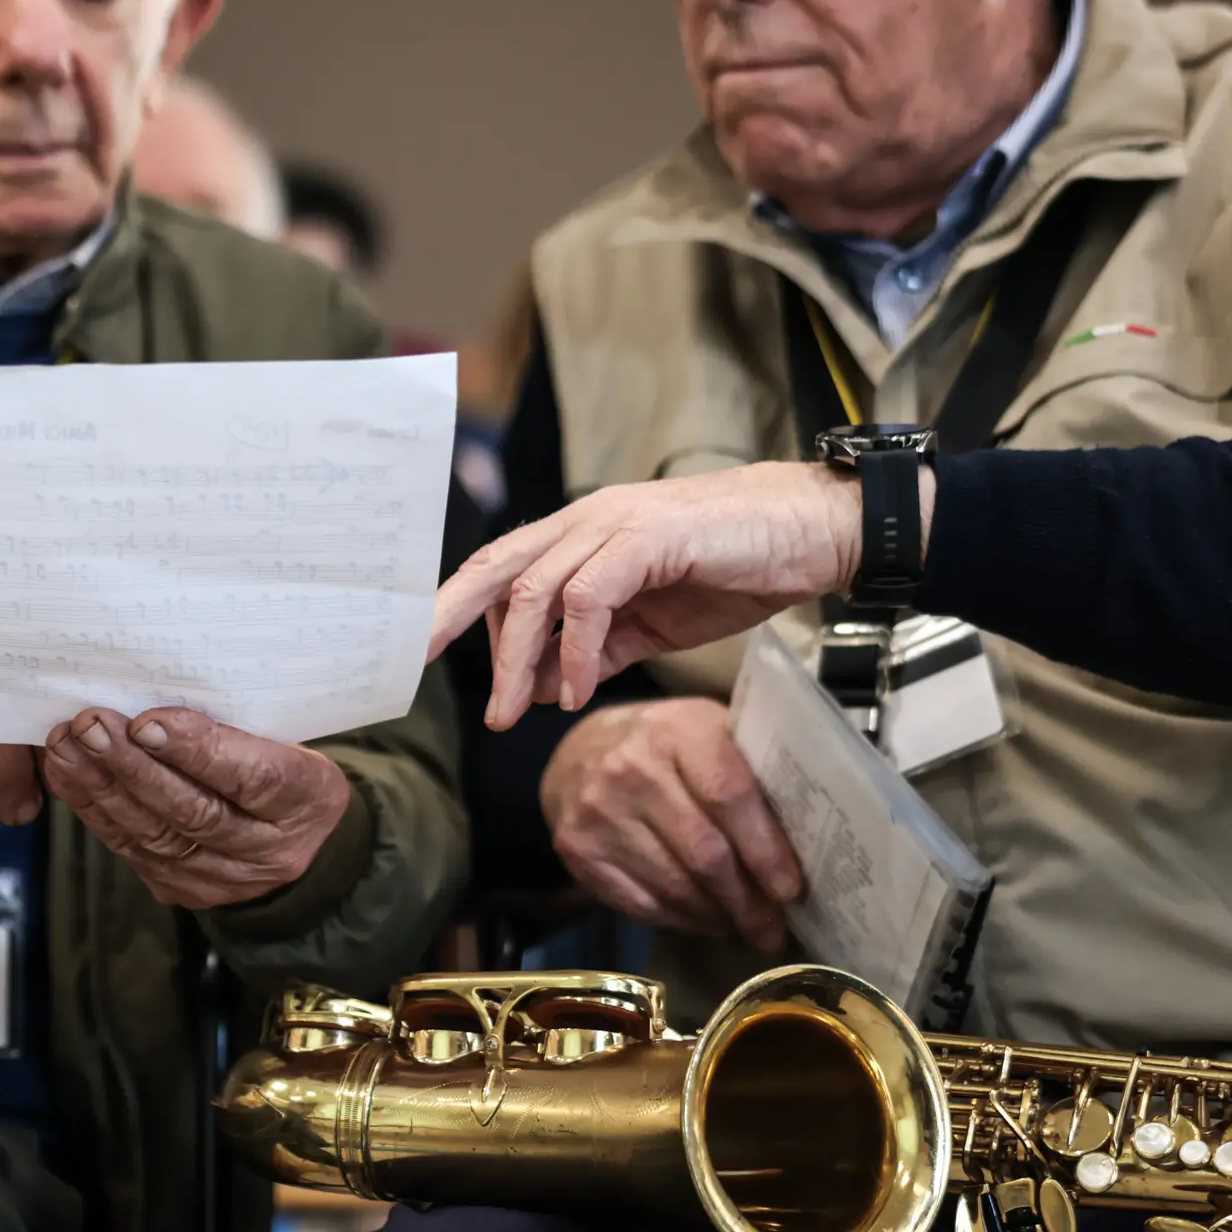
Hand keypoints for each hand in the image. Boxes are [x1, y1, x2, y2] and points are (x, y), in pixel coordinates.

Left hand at [39, 707, 349, 908]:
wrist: (297, 841)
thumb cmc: (284, 768)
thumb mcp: (285, 739)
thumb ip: (233, 726)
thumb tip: (152, 697)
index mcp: (306, 799)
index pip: (251, 778)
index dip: (196, 750)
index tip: (146, 721)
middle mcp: (268, 851)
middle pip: (193, 811)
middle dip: (133, 766)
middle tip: (91, 727)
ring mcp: (223, 879)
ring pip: (154, 834)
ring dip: (102, 787)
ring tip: (68, 745)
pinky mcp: (183, 889)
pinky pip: (131, 848)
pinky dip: (95, 808)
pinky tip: (68, 774)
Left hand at [432, 461, 921, 727]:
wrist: (813, 533)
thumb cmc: (738, 568)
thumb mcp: (654, 621)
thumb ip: (600, 647)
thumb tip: (550, 684)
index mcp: (585, 535)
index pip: (503, 568)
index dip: (460, 607)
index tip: (426, 653)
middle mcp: (589, 520)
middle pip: (497, 567)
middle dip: (451, 617)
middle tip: (418, 667)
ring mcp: (617, 523)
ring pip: (536, 588)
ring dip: (517, 658)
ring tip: (512, 711)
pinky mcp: (649, 537)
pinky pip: (590, 597)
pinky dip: (575, 649)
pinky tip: (575, 690)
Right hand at [542, 697, 803, 949]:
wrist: (577, 753)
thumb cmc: (666, 746)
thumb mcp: (707, 731)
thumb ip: (751, 769)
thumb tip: (810, 837)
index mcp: (678, 729)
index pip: (730, 797)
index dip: (766, 851)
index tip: (791, 890)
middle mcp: (632, 768)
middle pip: (705, 853)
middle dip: (747, 901)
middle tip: (773, 929)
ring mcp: (598, 812)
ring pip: (675, 886)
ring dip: (717, 917)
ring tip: (743, 927)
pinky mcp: (578, 850)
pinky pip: (642, 903)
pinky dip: (681, 920)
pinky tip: (704, 921)